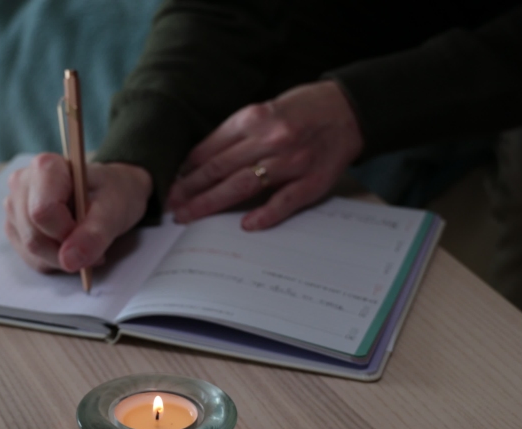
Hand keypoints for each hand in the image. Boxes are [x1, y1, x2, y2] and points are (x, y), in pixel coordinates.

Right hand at [4, 153, 151, 271]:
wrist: (108, 194)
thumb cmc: (112, 193)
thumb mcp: (114, 210)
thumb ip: (94, 234)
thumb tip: (69, 260)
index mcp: (46, 167)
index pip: (42, 212)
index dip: (66, 232)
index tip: (88, 230)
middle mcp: (22, 183)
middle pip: (34, 236)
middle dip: (66, 249)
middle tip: (92, 241)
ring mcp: (14, 206)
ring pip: (31, 250)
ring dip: (62, 258)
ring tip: (83, 242)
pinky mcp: (15, 227)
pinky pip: (30, 258)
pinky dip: (54, 261)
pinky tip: (69, 246)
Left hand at [167, 80, 362, 229]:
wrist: (349, 110)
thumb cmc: (302, 110)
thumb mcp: (264, 110)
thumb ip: (236, 134)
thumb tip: (200, 161)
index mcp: (254, 118)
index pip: (211, 148)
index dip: (188, 168)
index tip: (172, 182)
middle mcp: (271, 138)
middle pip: (220, 169)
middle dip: (191, 189)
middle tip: (172, 205)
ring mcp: (292, 161)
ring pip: (243, 185)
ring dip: (211, 203)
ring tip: (190, 215)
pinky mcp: (312, 181)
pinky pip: (285, 201)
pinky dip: (265, 214)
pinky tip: (246, 225)